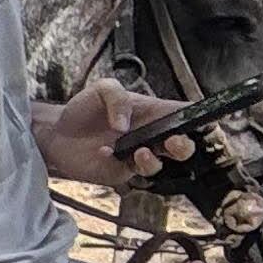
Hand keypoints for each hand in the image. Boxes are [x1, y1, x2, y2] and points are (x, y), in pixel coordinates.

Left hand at [39, 76, 201, 186]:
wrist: (55, 132)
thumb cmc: (83, 108)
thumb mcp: (101, 89)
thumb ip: (116, 98)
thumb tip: (125, 125)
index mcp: (153, 113)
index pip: (184, 115)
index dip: (199, 117)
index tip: (207, 118)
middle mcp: (150, 136)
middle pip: (182, 146)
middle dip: (185, 146)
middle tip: (174, 142)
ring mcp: (136, 156)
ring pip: (160, 164)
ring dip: (155, 160)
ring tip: (140, 151)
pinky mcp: (119, 171)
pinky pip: (130, 173)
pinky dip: (122, 163)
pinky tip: (104, 152)